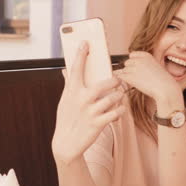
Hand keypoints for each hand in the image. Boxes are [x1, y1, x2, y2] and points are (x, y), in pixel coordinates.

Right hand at [52, 42, 124, 163]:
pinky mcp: (98, 124)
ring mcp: (90, 112)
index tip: (86, 43)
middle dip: (114, 81)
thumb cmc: (66, 118)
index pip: (76, 69)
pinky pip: (116, 113)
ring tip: (119, 97)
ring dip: (119, 97)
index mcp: (72, 91)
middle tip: (118, 80)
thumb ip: (68, 85)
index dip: (81, 55)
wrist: (66, 143)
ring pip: (113, 98)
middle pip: (104, 84)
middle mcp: (81, 99)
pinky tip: (119, 110)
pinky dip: (120, 111)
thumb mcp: (65, 100)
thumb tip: (65, 70)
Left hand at [117, 51, 180, 101]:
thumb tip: (126, 68)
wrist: (165, 88)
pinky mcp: (130, 77)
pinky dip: (125, 81)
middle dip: (130, 69)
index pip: (132, 55)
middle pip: (127, 63)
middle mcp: (139, 60)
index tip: (139, 69)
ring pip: (124, 71)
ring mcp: (134, 68)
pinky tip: (133, 84)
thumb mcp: (154, 66)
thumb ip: (142, 65)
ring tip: (140, 82)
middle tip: (140, 77)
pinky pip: (121, 77)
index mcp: (146, 55)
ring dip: (128, 76)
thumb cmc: (162, 80)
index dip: (134, 62)